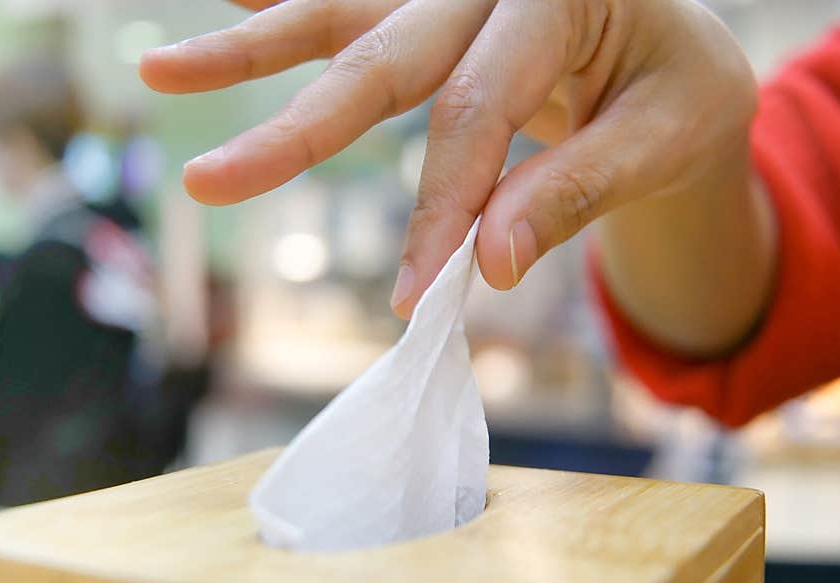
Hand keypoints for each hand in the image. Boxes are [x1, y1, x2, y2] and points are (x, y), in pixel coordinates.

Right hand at [141, 0, 756, 318]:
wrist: (682, 58)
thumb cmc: (677, 96)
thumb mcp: (662, 141)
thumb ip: (576, 192)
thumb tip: (487, 266)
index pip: (475, 112)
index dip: (441, 207)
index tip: (415, 297)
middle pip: (382, 55)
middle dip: (296, 130)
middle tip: (210, 182)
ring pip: (341, 16)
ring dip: (249, 50)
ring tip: (157, 70)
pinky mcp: (434, 7)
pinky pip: (348, 3)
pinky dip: (281, 11)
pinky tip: (228, 2)